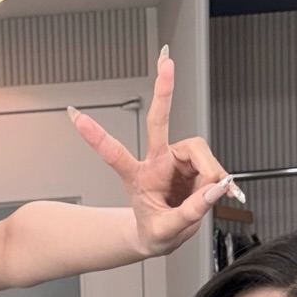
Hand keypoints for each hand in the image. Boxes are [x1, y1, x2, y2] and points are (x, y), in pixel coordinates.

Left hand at [69, 52, 233, 256]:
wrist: (162, 236)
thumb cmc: (155, 232)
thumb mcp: (167, 232)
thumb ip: (190, 212)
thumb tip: (216, 188)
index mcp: (137, 176)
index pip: (115, 155)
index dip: (97, 137)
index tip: (76, 116)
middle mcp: (156, 161)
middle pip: (160, 121)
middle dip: (164, 90)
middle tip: (166, 60)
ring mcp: (175, 160)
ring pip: (199, 151)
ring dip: (209, 174)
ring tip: (207, 198)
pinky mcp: (193, 163)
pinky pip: (212, 166)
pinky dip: (219, 181)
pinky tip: (221, 193)